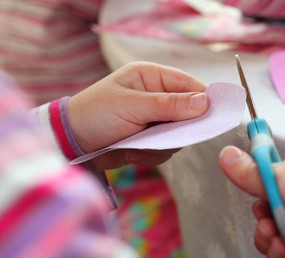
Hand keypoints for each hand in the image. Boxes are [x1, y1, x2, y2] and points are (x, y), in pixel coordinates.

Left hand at [68, 62, 208, 169]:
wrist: (70, 143)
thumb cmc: (95, 114)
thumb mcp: (132, 106)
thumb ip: (169, 105)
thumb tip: (205, 102)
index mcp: (151, 77)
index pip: (188, 84)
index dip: (204, 99)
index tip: (214, 115)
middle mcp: (156, 96)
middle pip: (188, 112)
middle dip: (177, 128)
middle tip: (162, 136)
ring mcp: (154, 119)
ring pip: (179, 134)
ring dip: (161, 144)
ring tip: (137, 144)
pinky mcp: (149, 138)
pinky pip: (166, 149)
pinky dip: (151, 154)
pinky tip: (131, 152)